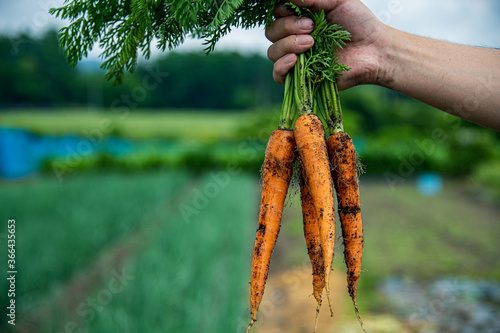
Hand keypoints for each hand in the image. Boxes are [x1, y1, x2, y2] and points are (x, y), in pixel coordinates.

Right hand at [265, 0, 387, 89]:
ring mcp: (297, 59)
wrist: (374, 50)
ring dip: (287, 45)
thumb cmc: (359, 23)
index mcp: (300, 20)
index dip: (283, 12)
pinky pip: (278, 75)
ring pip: (272, 52)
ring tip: (311, 43)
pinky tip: (294, 60)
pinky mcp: (301, 78)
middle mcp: (294, 38)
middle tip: (311, 28)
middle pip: (271, 32)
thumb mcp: (338, 1)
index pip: (276, 14)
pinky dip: (281, 66)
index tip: (301, 11)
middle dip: (287, 28)